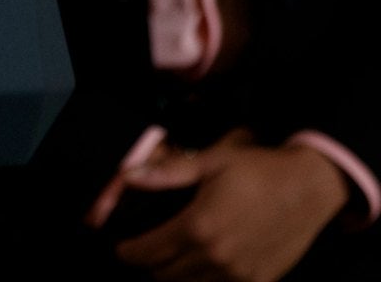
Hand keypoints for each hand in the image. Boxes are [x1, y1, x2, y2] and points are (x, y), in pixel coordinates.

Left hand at [113, 131, 348, 280]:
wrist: (308, 188)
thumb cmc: (258, 171)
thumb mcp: (209, 162)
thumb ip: (166, 174)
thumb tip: (128, 177)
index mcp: (197, 227)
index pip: (147, 252)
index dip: (128, 252)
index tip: (122, 248)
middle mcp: (216, 257)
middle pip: (165, 275)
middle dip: (150, 264)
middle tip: (147, 251)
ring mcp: (240, 275)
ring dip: (177, 277)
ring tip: (172, 261)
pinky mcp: (261, 281)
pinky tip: (204, 270)